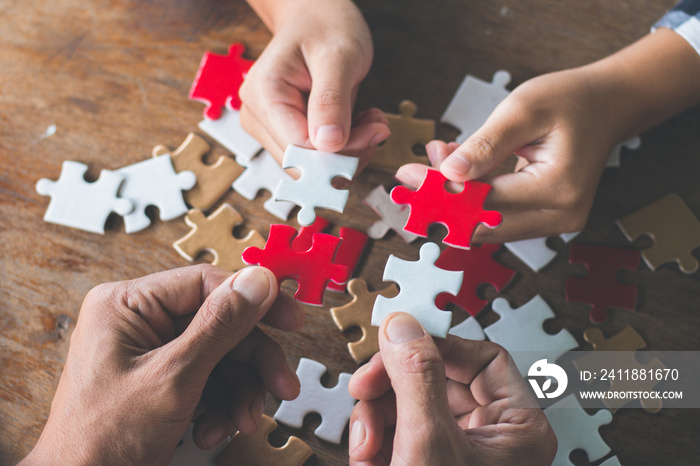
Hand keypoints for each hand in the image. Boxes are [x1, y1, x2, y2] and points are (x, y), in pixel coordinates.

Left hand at [22, 265, 304, 464]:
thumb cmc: (103, 440)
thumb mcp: (174, 377)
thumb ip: (220, 326)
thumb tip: (258, 280)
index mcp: (128, 305)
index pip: (205, 284)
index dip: (253, 299)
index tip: (289, 317)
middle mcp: (140, 323)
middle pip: (221, 324)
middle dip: (252, 362)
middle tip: (280, 384)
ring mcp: (153, 353)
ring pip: (222, 355)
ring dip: (239, 392)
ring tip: (242, 420)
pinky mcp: (164, 381)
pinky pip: (210, 379)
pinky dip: (221, 406)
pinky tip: (213, 429)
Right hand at [240, 0, 389, 168]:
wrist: (315, 17)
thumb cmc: (326, 27)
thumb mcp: (338, 57)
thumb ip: (331, 101)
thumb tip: (328, 145)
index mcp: (264, 95)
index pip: (301, 149)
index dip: (342, 152)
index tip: (376, 131)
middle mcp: (258, 117)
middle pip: (304, 164)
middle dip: (348, 154)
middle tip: (379, 127)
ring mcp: (268, 127)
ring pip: (312, 166)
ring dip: (349, 152)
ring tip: (371, 121)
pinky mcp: (283, 133)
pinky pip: (316, 157)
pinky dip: (344, 148)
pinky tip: (360, 124)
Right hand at [348, 312, 555, 464]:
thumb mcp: (428, 443)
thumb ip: (417, 377)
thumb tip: (404, 324)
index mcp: (519, 429)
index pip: (484, 357)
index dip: (437, 344)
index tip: (397, 340)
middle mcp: (494, 437)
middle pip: (438, 378)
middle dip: (393, 388)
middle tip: (364, 387)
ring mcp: (461, 453)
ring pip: (413, 404)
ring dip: (377, 418)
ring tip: (365, 446)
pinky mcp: (432, 464)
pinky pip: (401, 432)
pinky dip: (376, 441)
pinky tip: (367, 459)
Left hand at [396, 67, 617, 242]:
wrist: (606, 105)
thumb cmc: (568, 101)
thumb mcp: (522, 110)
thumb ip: (485, 145)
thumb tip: (448, 176)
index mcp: (558, 189)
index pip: (483, 201)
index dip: (439, 192)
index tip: (406, 174)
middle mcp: (560, 216)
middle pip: (482, 224)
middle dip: (442, 200)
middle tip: (413, 171)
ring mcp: (554, 222)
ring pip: (486, 225)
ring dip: (455, 198)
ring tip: (441, 157)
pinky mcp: (545, 219)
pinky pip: (499, 217)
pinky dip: (473, 197)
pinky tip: (459, 169)